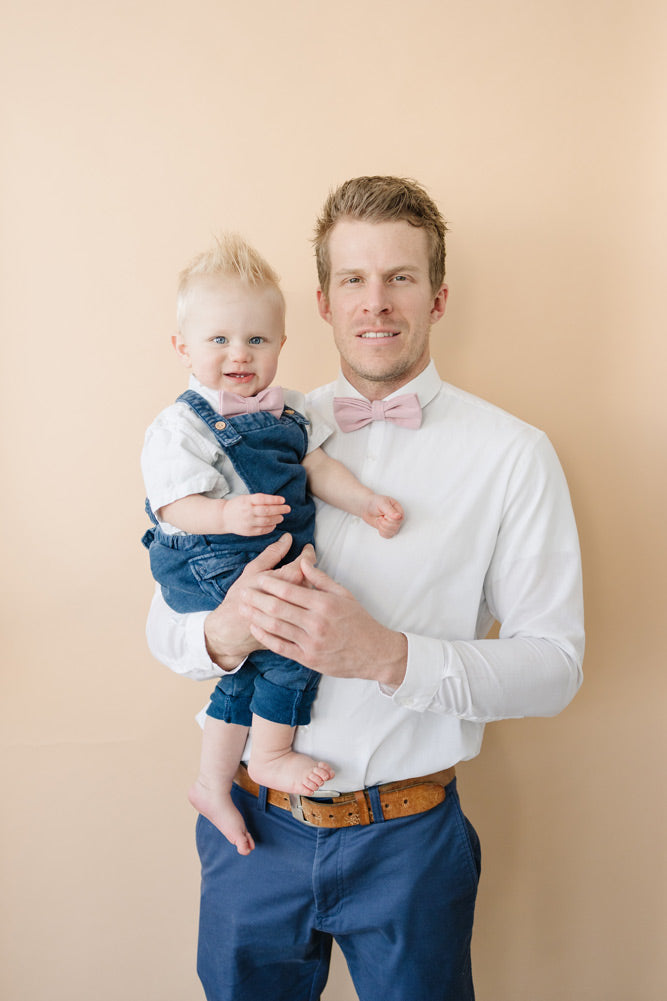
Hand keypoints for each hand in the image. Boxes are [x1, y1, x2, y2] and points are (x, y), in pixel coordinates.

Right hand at [204, 534, 309, 669]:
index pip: (307, 561)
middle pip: (311, 577)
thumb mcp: (253, 571)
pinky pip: (304, 610)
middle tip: (300, 563)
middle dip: (307, 569)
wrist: (231, 630)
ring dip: (305, 585)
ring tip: (294, 582)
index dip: (308, 552)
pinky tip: (292, 599)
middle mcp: (298, 596)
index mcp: (289, 580)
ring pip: (310, 594)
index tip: (307, 548)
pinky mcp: (296, 625)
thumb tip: (287, 539)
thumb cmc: (239, 598)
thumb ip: (273, 553)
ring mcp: (299, 612)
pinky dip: (301, 602)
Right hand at [222, 493, 290, 535]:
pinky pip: (262, 530)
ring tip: (281, 517)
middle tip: (287, 509)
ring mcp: (247, 522)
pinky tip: (274, 524)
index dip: (274, 500)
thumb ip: (258, 500)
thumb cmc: (238, 506)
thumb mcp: (245, 498)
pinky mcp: (248, 531)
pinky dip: (270, 527)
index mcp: (246, 501)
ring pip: (266, 521)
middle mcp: (247, 511)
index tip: (283, 500)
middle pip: (266, 511)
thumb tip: (276, 501)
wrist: (224, 517)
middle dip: (279, 510)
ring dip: (276, 519)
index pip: (262, 499)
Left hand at [239, 553, 407, 686]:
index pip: (289, 590)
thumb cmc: (359, 621)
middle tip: (243, 591)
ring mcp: (311, 642)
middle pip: (278, 607)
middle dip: (257, 598)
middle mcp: (316, 622)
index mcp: (324, 603)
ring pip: (276, 627)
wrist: (374, 652)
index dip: (270, 583)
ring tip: (243, 607)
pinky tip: (256, 628)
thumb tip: (302, 560)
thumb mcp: (343, 594)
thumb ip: (320, 578)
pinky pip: (281, 646)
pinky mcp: (308, 659)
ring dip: (257, 616)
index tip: (258, 577)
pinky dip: (265, 637)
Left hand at [362, 495, 403, 538]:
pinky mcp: (387, 529)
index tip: (384, 514)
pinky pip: (388, 535)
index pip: (399, 519)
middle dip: (384, 522)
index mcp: (398, 510)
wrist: (365, 507)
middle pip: (396, 527)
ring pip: (392, 532)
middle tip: (380, 516)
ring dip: (382, 527)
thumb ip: (390, 510)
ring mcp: (393, 524)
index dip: (390, 518)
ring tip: (379, 519)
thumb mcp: (382, 503)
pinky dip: (381, 531)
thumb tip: (398, 516)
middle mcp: (397, 518)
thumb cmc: (374, 502)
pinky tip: (379, 525)